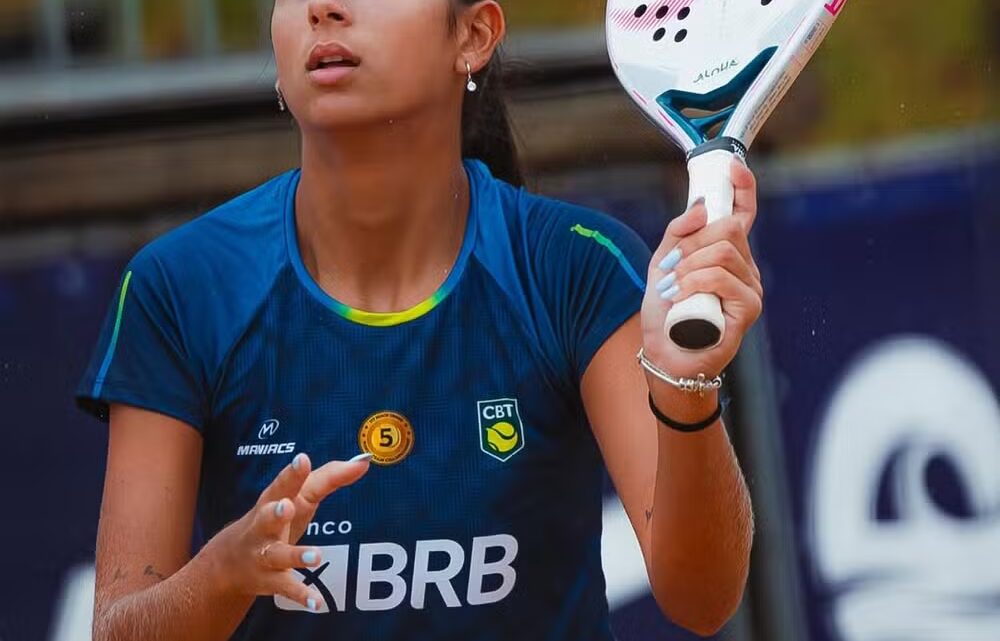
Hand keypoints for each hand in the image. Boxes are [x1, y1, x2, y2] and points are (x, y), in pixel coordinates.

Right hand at [201, 453, 369, 610]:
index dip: (292, 472)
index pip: (284, 483)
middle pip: (268, 516)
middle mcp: (265, 525)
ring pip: (279, 555)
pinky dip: (301, 595)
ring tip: (316, 556)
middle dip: (276, 512)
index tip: (302, 460)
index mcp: (274, 499)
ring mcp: (266, 554)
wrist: (229, 562)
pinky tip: (317, 602)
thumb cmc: (276, 519)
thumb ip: (329, 477)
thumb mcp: (298, 496)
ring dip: (297, 555)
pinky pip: (287, 587)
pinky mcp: (270, 580)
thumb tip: (362, 461)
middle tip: (287, 507)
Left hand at [640, 160, 763, 412]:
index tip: (733, 167)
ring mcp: (749, 287)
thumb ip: (679, 232)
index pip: (742, 213)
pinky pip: (722, 277)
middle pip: (729, 228)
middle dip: (692, 242)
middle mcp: (744, 267)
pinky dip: (696, 282)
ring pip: (724, 251)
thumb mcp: (663, 263)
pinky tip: (683, 298)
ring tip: (674, 289)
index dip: (742, 187)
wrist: (665, 355)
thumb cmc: (666, 313)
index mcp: (726, 253)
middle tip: (670, 267)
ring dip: (689, 266)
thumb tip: (702, 206)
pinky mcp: (748, 308)